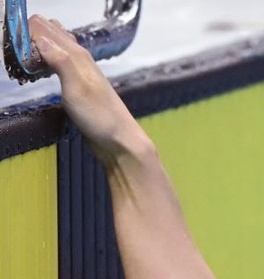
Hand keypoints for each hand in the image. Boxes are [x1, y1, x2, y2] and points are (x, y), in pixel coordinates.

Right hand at [29, 15, 141, 161]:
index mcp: (77, 55)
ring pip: (53, 47)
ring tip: (25, 66)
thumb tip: (39, 38)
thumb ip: (60, 61)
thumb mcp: (76, 87)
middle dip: (28, 39)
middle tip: (19, 60)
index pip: (45, 28)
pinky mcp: (78, 85)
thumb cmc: (99, 116)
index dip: (26, 34)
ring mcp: (80, 72)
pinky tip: (38, 72)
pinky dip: (44, 62)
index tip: (18, 54)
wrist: (120, 141)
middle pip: (49, 33)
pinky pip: (57, 63)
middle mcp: (79, 59)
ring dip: (35, 50)